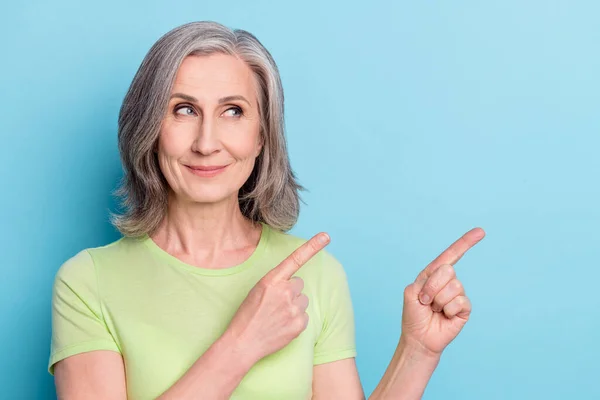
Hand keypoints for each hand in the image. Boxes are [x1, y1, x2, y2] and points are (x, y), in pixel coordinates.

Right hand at [226, 232, 330, 362]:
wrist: (243, 342)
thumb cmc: (248, 315)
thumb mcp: (258, 290)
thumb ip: (277, 283)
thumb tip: (295, 285)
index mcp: (272, 280)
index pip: (295, 259)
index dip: (312, 246)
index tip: (326, 236)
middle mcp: (285, 291)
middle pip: (299, 284)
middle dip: (291, 292)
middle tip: (275, 304)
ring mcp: (293, 308)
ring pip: (303, 300)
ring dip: (293, 306)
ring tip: (277, 316)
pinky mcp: (300, 323)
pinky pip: (304, 315)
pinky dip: (296, 320)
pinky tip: (282, 325)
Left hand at [401, 228, 484, 356]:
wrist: (419, 338)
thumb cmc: (413, 315)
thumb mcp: (411, 292)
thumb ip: (426, 280)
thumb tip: (447, 281)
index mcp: (433, 274)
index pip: (450, 255)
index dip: (465, 243)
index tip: (480, 231)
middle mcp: (447, 281)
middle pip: (448, 270)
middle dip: (432, 287)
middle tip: (425, 301)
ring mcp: (457, 294)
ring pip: (454, 287)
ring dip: (438, 301)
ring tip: (434, 310)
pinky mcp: (465, 308)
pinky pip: (460, 302)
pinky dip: (448, 310)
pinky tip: (444, 316)